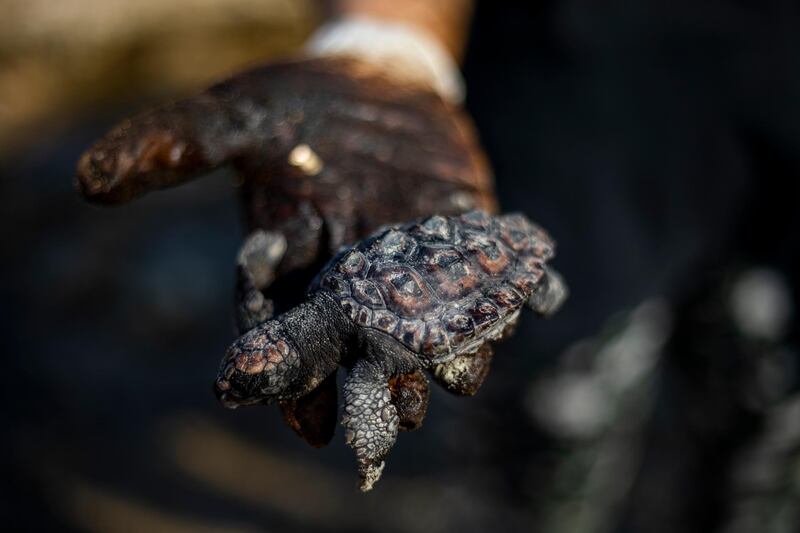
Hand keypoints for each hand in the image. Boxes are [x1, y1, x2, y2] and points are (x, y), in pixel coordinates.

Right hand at [76, 54, 495, 446]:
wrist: (380, 83)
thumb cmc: (299, 109)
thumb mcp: (236, 118)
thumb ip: (173, 146)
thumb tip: (88, 181)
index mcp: (295, 261)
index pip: (280, 320)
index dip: (274, 358)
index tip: (270, 396)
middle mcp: (354, 275)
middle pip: (354, 340)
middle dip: (357, 380)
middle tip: (367, 427)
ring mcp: (416, 260)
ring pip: (423, 322)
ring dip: (432, 355)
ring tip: (441, 387)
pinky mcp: (467, 235)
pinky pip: (483, 275)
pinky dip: (497, 298)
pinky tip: (507, 320)